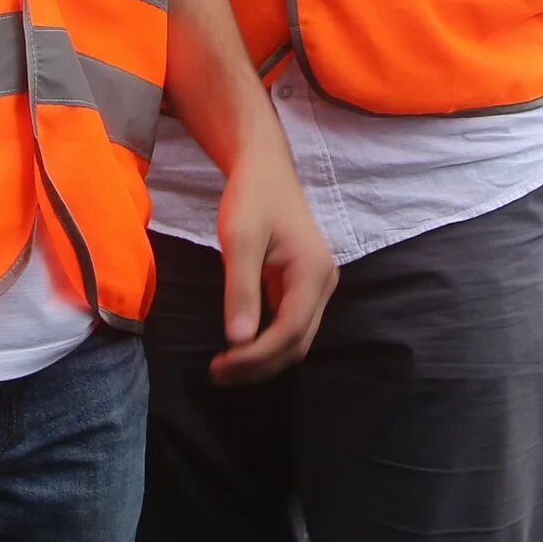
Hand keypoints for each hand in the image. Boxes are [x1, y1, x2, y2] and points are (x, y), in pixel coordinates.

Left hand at [208, 147, 336, 386]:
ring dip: (264, 358)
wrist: (264, 168)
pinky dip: (268, 342)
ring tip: (225, 365)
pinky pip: (292, 325)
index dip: (256, 356)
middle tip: (217, 373)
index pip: (290, 332)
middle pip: (298, 343)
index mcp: (313, 272)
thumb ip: (241, 290)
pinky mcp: (307, 285)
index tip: (220, 365)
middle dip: (259, 364)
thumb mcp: (239, 240)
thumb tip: (238, 341)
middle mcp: (325, 283)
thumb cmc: (252, 197)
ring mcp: (319, 285)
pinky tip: (241, 346)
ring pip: (297, 339)